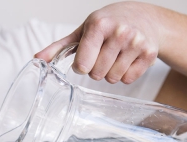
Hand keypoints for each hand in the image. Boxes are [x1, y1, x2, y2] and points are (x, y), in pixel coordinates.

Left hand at [36, 2, 163, 83]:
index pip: (82, 64)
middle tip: (101, 55)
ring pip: (112, 79)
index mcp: (99, 25)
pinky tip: (126, 60)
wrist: (143, 16)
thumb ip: (58, 48)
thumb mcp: (81, 31)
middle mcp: (120, 32)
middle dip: (95, 70)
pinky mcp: (149, 54)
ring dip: (109, 73)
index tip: (85, 58)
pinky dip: (124, 75)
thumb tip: (36, 60)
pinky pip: (128, 79)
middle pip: (96, 74)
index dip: (81, 65)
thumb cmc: (107, 24)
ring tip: (113, 57)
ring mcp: (137, 43)